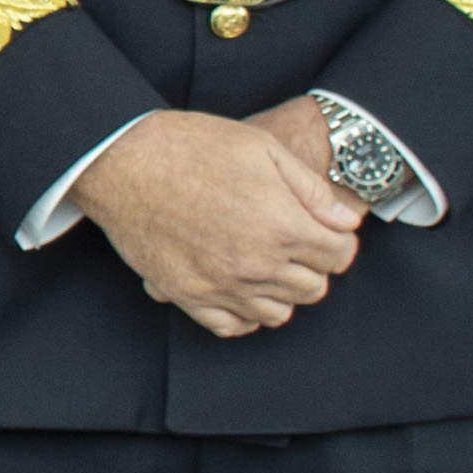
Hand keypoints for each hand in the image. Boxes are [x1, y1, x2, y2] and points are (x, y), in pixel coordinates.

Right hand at [71, 107, 362, 338]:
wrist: (125, 159)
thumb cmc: (194, 145)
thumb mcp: (264, 149)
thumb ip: (312, 190)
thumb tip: (348, 222)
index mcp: (283, 226)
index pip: (340, 257)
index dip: (338, 240)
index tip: (325, 229)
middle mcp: (258, 265)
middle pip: (313, 288)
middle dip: (313, 265)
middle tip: (295, 241)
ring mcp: (222, 286)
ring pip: (277, 314)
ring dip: (281, 291)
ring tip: (266, 262)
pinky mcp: (189, 295)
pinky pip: (232, 326)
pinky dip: (244, 314)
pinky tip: (240, 288)